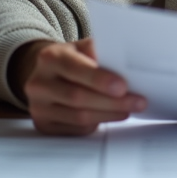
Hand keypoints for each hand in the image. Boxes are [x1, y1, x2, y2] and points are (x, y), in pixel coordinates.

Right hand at [11, 38, 146, 135]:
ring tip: (129, 110)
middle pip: (78, 97)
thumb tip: (126, 65)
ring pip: (78, 117)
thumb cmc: (73, 60)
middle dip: (112, 102)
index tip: (123, 86)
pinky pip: (75, 129)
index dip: (99, 79)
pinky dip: (97, 124)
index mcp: (50, 57)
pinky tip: (111, 116)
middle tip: (137, 102)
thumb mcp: (83, 48)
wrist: (47, 75)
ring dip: (109, 115)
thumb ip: (100, 52)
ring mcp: (38, 107)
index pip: (75, 68)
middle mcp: (39, 83)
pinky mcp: (44, 125)